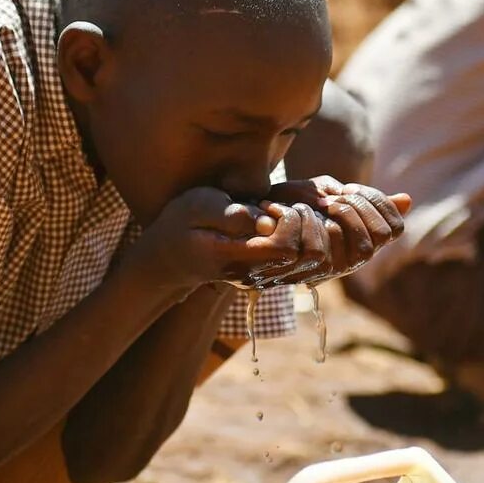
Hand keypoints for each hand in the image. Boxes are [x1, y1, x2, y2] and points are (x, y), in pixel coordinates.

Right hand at [128, 187, 298, 292]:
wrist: (169, 257)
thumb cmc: (180, 224)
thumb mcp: (197, 207)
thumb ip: (231, 214)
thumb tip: (268, 222)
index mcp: (237, 258)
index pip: (287, 248)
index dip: (289, 221)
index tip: (268, 205)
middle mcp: (257, 274)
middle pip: (309, 257)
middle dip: (306, 223)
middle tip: (282, 206)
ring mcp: (265, 277)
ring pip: (314, 262)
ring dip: (309, 231)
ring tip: (284, 213)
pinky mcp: (271, 274)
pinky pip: (307, 263)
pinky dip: (307, 239)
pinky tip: (285, 222)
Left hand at [252, 176, 412, 286]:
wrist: (229, 229)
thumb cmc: (284, 211)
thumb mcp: (326, 198)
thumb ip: (361, 201)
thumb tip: (407, 199)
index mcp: (353, 246)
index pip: (391, 230)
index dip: (378, 204)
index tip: (350, 188)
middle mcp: (341, 264)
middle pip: (374, 240)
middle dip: (355, 208)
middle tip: (329, 195)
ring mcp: (316, 271)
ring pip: (348, 247)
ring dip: (329, 214)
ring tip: (306, 202)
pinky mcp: (287, 270)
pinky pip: (312, 247)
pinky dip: (296, 219)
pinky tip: (277, 207)